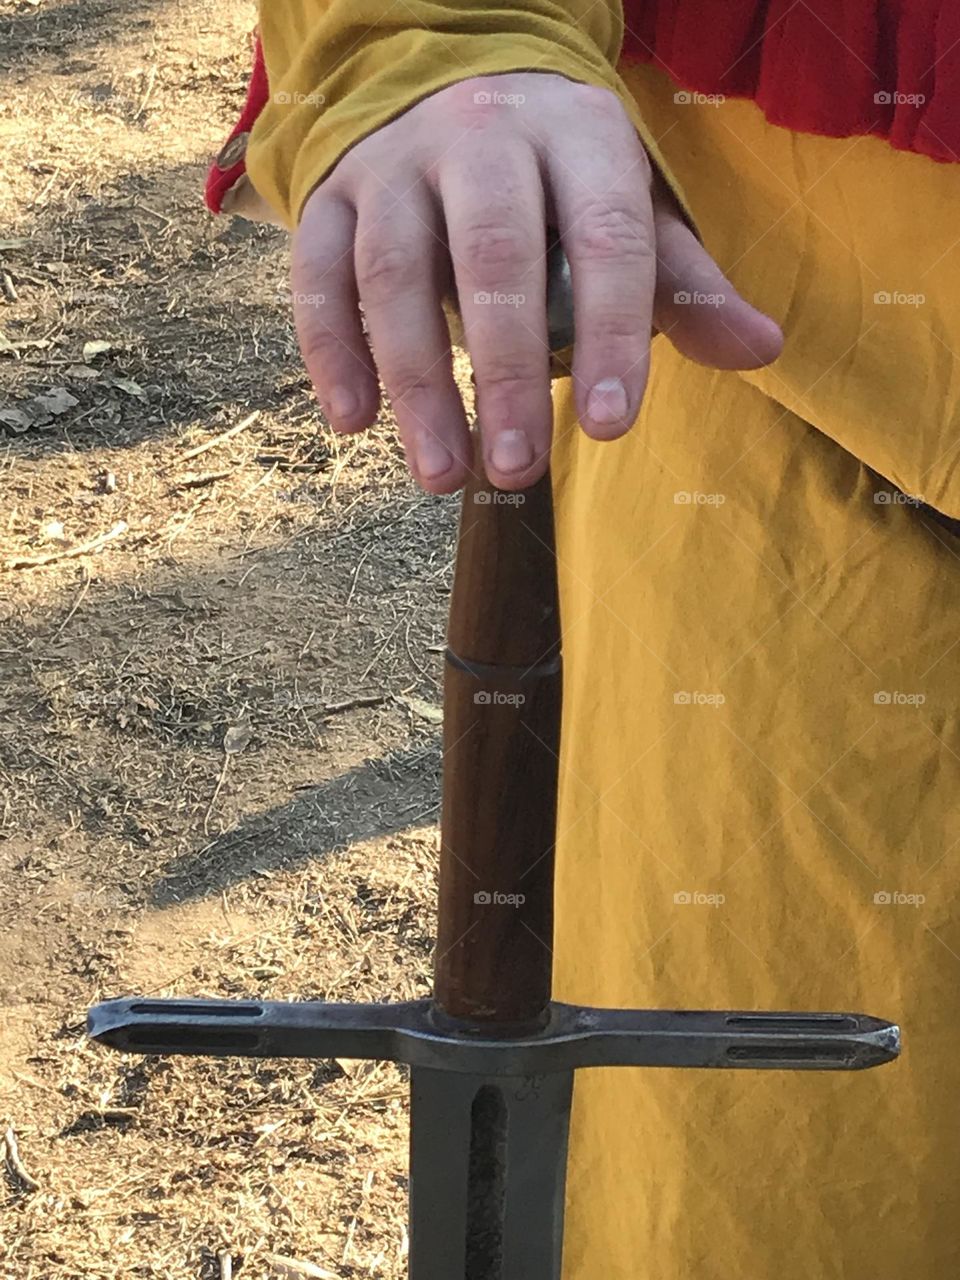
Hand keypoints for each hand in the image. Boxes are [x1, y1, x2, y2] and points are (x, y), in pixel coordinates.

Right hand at [291, 72, 782, 492]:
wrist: (449, 85)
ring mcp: (396, 163)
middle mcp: (482, 135)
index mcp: (578, 134)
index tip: (611, 426)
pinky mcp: (330, 196)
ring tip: (443, 475)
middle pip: (493, 255)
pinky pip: (318, 276)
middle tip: (516, 470)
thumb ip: (682, 283)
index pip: (605, 236)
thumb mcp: (627, 207)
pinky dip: (332, 352)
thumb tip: (761, 349)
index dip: (613, 333)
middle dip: (508, 371)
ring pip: (394, 273)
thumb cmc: (555, 176)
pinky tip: (354, 424)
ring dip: (415, 383)